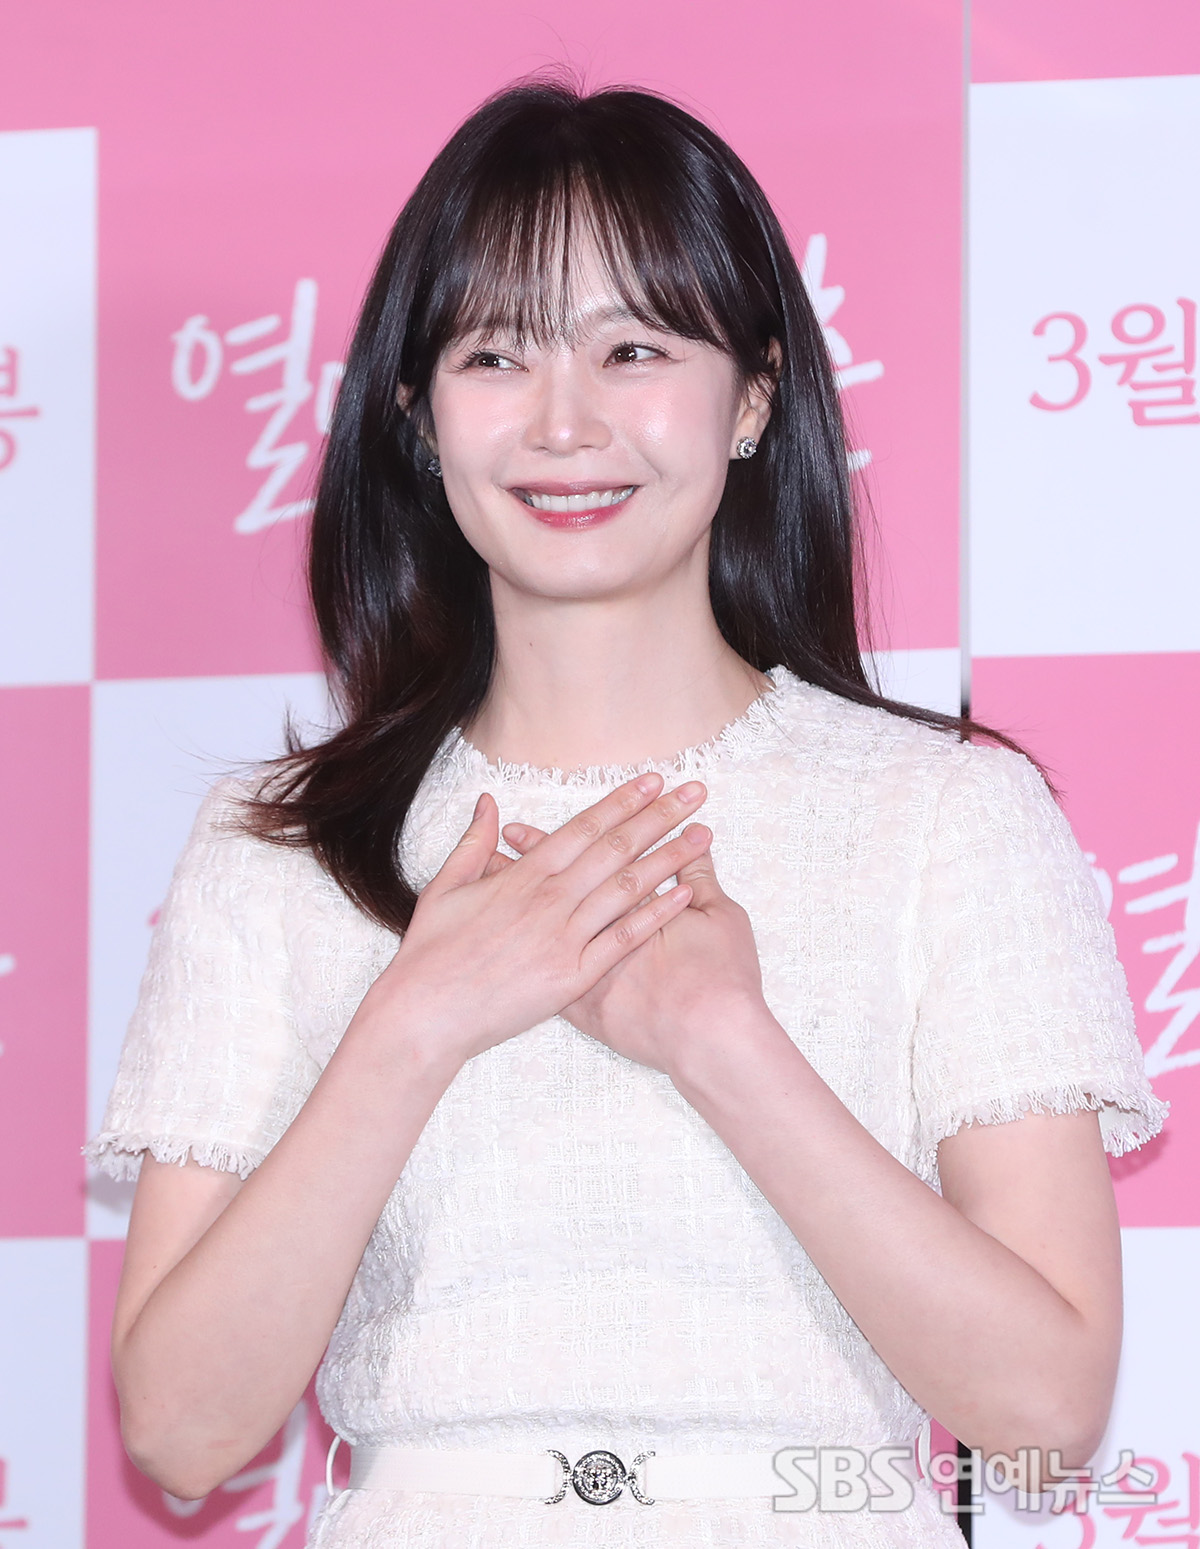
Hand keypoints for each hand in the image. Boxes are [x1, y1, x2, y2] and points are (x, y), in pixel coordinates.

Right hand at [354, 773, 710, 1070]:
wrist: (425, 1014)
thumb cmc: (430, 953)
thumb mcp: (444, 888)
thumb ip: (474, 843)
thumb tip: (490, 802)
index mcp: (523, 875)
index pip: (585, 828)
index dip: (623, 802)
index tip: (654, 782)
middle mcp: (549, 900)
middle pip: (617, 848)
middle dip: (660, 817)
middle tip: (695, 793)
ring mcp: (563, 938)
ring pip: (628, 888)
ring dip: (669, 858)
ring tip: (703, 835)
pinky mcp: (571, 977)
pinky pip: (622, 940)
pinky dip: (655, 916)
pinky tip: (684, 895)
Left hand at [498, 818, 767, 1083]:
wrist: (711, 1039)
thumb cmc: (721, 979)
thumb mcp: (722, 917)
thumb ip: (702, 879)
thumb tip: (696, 846)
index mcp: (628, 904)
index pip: (586, 861)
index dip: (555, 841)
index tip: (523, 825)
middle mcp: (598, 933)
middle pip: (555, 889)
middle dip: (526, 863)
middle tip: (503, 838)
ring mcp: (585, 972)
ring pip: (541, 932)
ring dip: (518, 906)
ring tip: (496, 882)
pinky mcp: (584, 1007)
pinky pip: (545, 976)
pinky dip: (526, 957)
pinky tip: (511, 945)